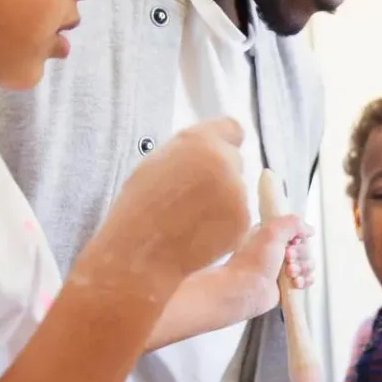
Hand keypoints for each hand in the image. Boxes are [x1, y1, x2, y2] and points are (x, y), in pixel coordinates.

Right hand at [98, 118, 250, 280]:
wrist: (139, 252)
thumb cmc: (140, 207)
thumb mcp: (158, 160)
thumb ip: (191, 148)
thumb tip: (212, 145)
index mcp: (199, 140)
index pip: (232, 128)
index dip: (223, 143)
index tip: (216, 155)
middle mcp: (224, 160)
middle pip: (235, 160)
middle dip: (221, 174)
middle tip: (192, 195)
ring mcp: (236, 191)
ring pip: (238, 190)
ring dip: (223, 200)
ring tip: (189, 217)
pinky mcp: (241, 219)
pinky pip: (239, 216)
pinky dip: (225, 224)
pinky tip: (198, 232)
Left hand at [219, 215, 313, 317]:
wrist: (245, 290)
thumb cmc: (254, 261)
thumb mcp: (272, 231)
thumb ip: (293, 223)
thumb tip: (310, 230)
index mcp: (272, 235)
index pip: (298, 232)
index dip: (299, 238)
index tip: (292, 243)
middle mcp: (277, 250)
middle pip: (305, 248)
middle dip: (300, 255)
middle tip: (287, 259)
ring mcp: (282, 268)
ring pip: (307, 264)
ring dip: (302, 268)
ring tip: (289, 273)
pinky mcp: (286, 284)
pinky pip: (306, 279)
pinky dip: (304, 280)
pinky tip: (295, 283)